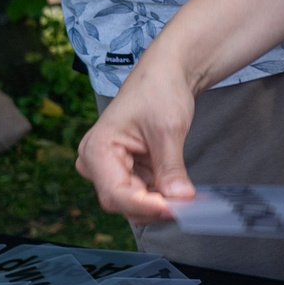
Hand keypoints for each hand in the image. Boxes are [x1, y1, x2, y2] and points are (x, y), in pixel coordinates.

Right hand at [77, 61, 197, 221]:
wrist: (164, 75)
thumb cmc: (158, 90)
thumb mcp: (168, 129)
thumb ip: (171, 168)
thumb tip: (180, 200)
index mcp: (96, 149)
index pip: (116, 193)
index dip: (146, 205)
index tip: (175, 209)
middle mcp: (95, 162)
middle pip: (122, 202)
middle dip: (155, 207)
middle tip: (188, 206)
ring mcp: (109, 168)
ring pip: (133, 202)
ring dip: (160, 204)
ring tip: (187, 198)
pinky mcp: (126, 170)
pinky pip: (142, 193)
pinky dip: (162, 196)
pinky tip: (180, 192)